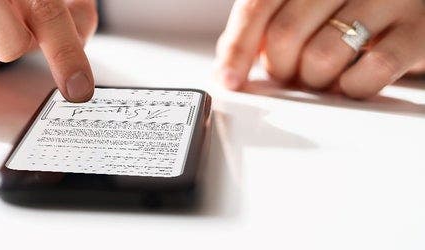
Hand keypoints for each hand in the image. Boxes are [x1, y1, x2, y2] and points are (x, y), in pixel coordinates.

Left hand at [216, 0, 424, 98]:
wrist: (418, 11)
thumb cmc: (357, 9)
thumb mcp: (308, 6)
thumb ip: (268, 24)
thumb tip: (227, 66)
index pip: (256, 4)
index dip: (237, 46)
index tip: (228, 79)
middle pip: (284, 34)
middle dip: (280, 67)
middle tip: (292, 72)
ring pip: (321, 56)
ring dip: (315, 80)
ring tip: (326, 74)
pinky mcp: (418, 31)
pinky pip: (369, 73)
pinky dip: (352, 88)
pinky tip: (354, 80)